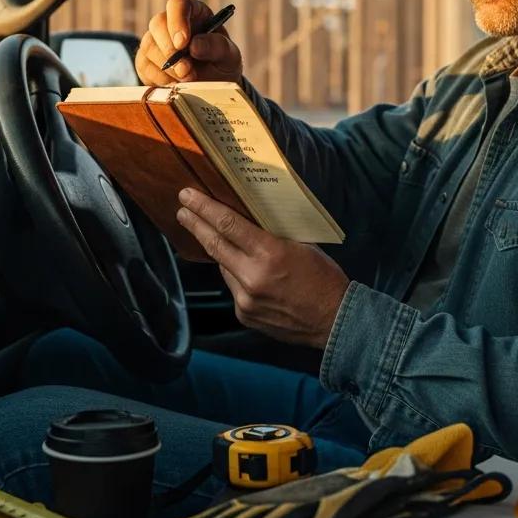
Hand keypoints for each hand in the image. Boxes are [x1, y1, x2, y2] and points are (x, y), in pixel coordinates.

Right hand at [136, 0, 242, 86]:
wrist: (211, 87)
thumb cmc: (221, 65)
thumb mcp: (229, 56)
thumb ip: (217, 47)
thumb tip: (194, 45)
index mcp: (193, 13)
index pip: (178, 4)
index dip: (178, 21)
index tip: (183, 43)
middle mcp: (170, 22)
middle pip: (158, 24)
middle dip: (170, 50)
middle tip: (186, 70)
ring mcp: (154, 40)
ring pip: (149, 46)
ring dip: (168, 68)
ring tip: (187, 78)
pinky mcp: (145, 60)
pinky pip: (144, 66)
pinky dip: (160, 79)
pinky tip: (175, 83)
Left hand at [175, 188, 349, 348]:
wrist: (335, 321)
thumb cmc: (324, 279)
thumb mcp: (302, 246)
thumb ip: (271, 236)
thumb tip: (248, 222)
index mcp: (270, 253)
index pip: (227, 225)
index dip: (204, 208)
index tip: (187, 197)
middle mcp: (252, 277)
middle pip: (214, 245)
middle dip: (196, 225)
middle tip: (182, 211)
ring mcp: (245, 299)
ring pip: (224, 267)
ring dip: (222, 253)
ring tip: (223, 241)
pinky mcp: (244, 315)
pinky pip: (233, 288)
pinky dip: (237, 277)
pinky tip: (249, 274)